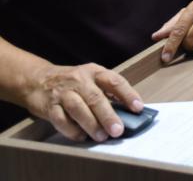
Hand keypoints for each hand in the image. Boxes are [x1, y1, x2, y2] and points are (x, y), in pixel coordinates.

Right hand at [22, 62, 142, 141]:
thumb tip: (127, 113)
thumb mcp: (91, 79)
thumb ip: (107, 93)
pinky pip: (60, 119)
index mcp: (94, 72)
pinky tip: (81, 136)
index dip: (128, 94)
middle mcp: (79, 80)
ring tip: (102, 136)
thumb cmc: (72, 82)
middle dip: (108, 115)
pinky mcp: (48, 106)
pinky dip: (71, 130)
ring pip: (78, 108)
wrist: (37, 80)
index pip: (114, 81)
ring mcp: (63, 93)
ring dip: (91, 124)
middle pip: (95, 98)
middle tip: (118, 130)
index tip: (138, 108)